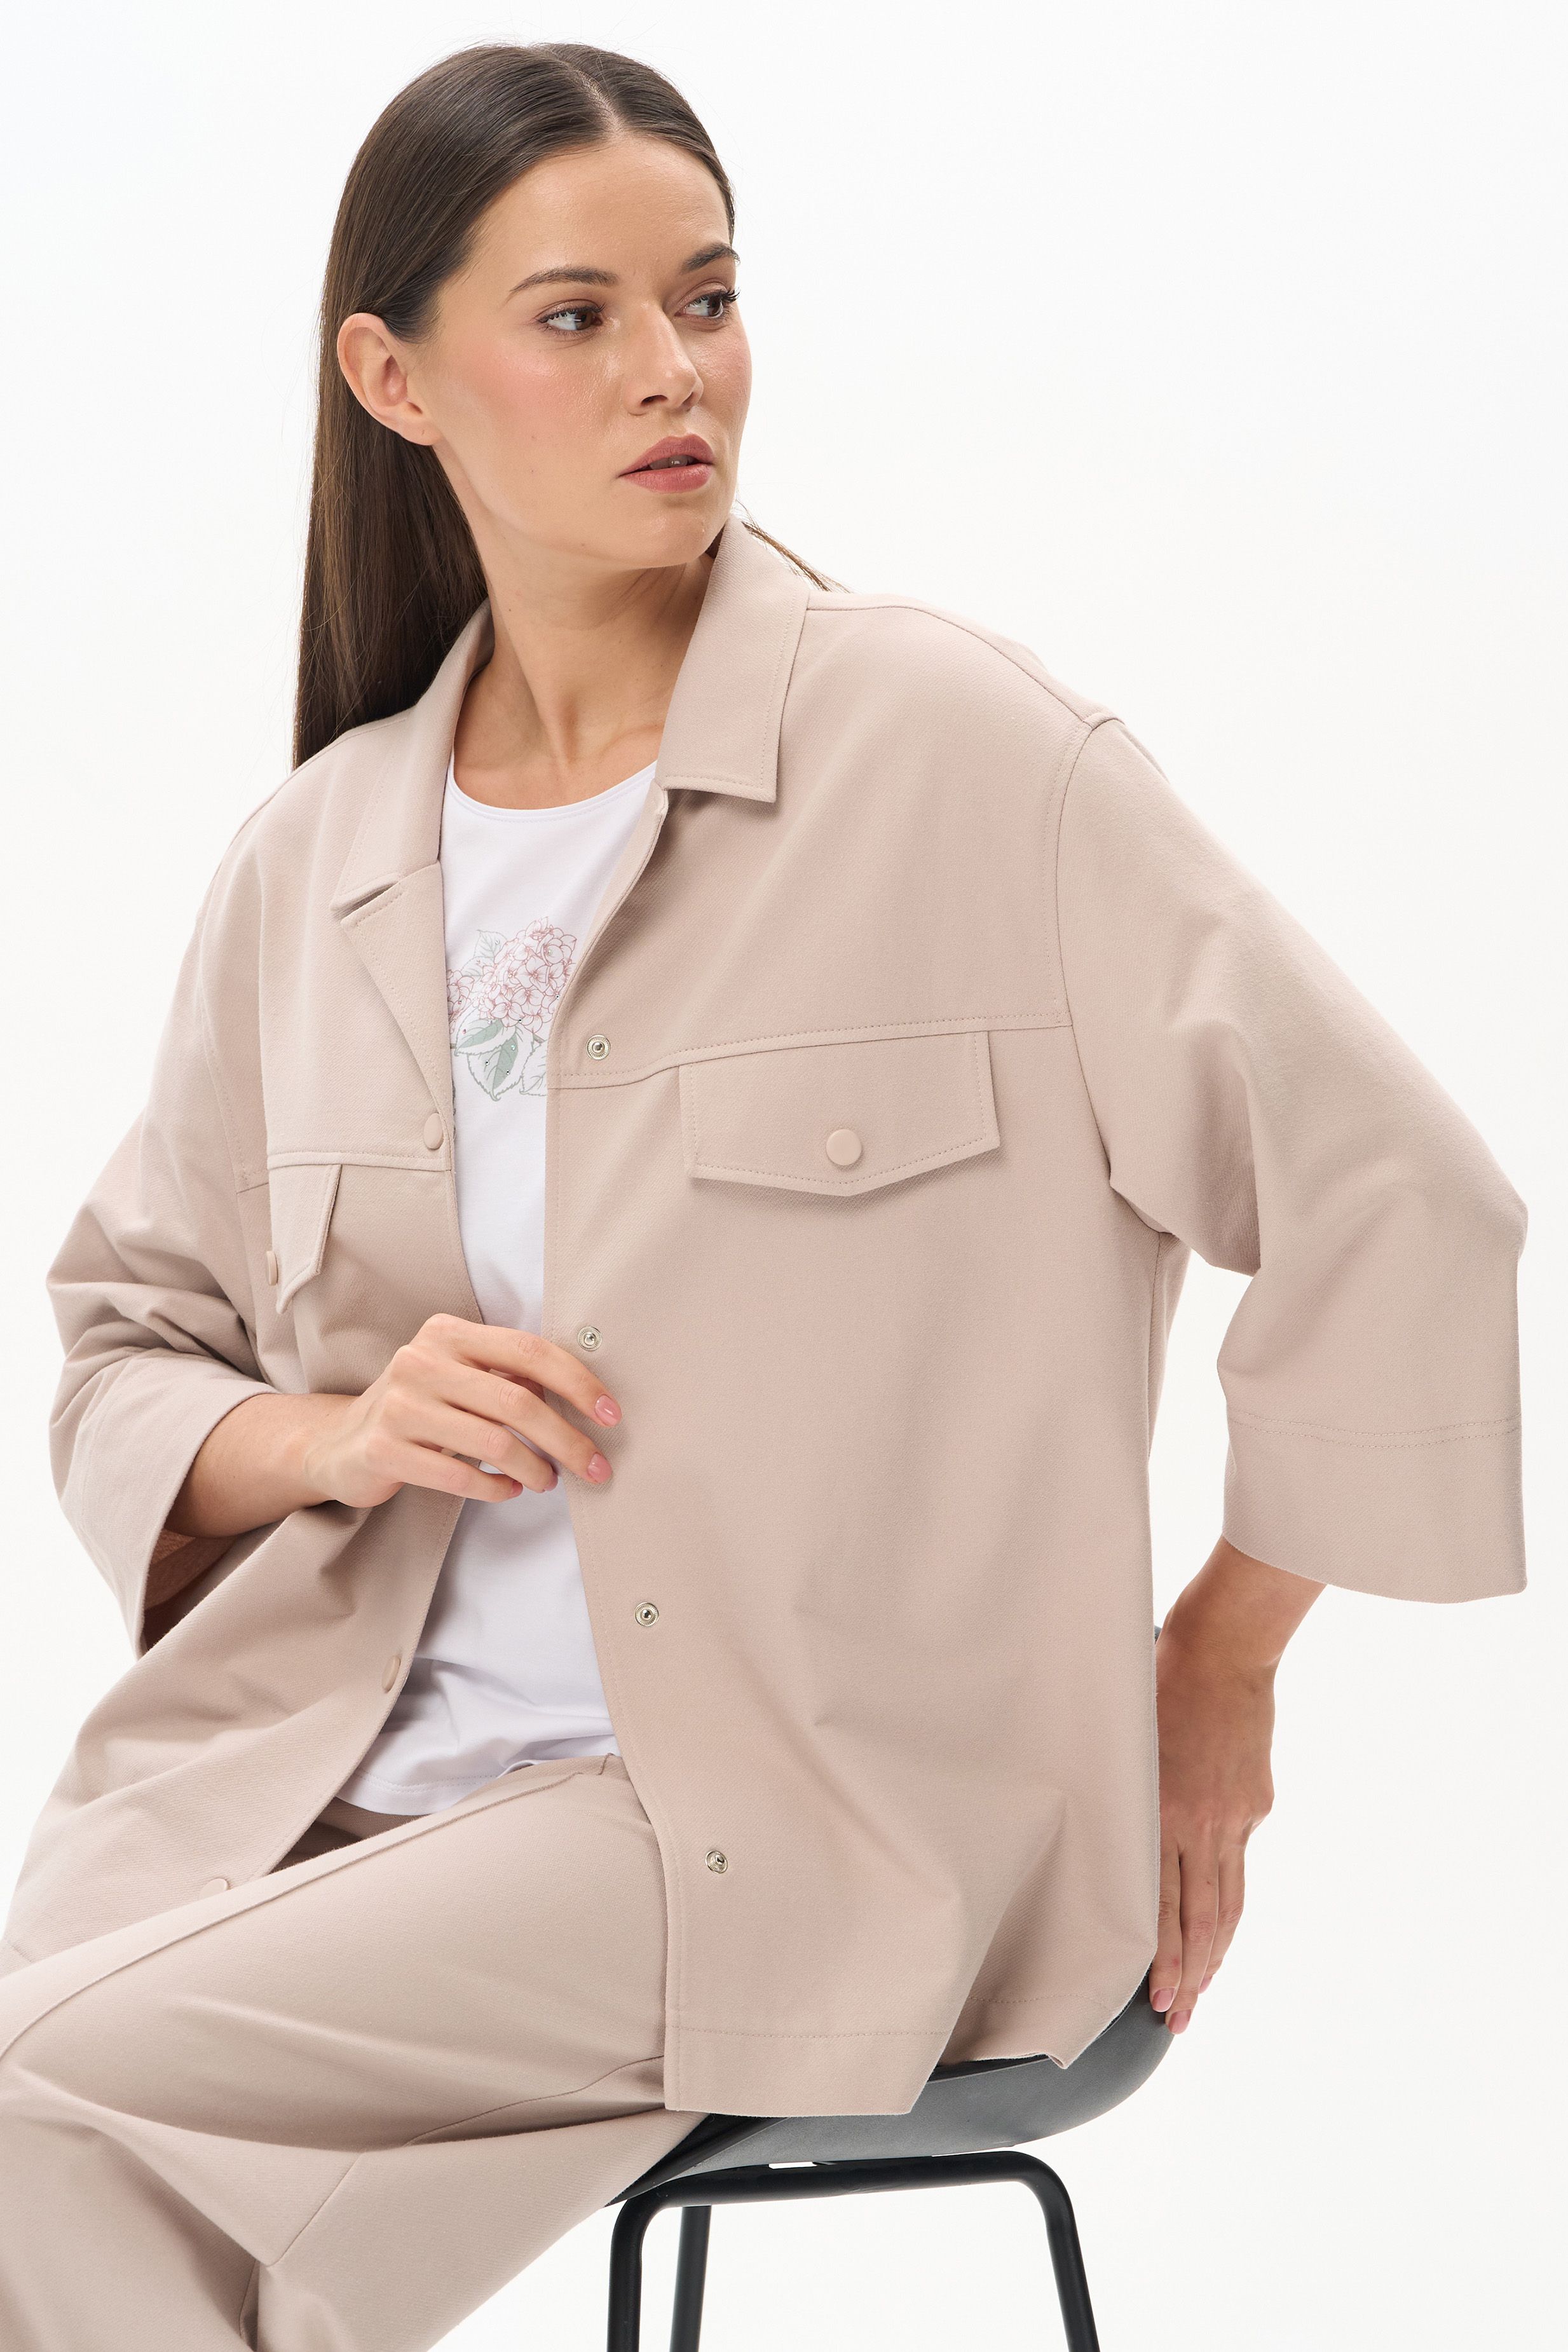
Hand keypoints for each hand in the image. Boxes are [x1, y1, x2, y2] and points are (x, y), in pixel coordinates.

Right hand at [298, 1314, 623, 1510]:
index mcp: (447, 1333)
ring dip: (535, 1469)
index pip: (529, 1350)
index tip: (610, 1415)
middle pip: (518, 1401)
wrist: (339, 1442)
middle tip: (596, 1467)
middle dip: (568, 1439)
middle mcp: (420, 1360)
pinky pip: (462, 1477)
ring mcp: (399, 1405)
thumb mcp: (459, 1377)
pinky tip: (508, 1491)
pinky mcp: (385, 1450)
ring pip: (494, 1442)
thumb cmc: (419, 1408)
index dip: (578, 1383)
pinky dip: (497, 1490)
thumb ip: (508, 1377)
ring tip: (548, 1481)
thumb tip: (581, 1401)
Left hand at [1149, 1538, 1322, 2031]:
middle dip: (1191, 1976)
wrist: (1224, 1649)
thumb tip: (1104, 1839)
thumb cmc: (1157, 1684)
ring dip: (1215, 1953)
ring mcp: (1233, 1817)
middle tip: (1180, 2019)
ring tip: (1202, 1994)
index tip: (1159, 1999)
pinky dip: (1229, 1902)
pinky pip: (1238, 1862)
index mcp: (1160, 1809)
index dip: (1164, 1959)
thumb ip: (1122, 1799)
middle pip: (1200, 1919)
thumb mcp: (1125, 1744)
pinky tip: (1220, 1928)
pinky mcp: (1255, 1804)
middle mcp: (1201, 1823)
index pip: (1162, 1905)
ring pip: (1227, 1902)